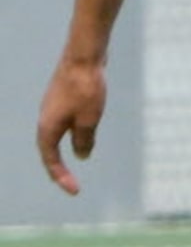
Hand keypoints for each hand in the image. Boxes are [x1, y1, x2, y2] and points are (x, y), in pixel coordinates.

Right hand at [37, 56, 107, 195]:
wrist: (84, 55)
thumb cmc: (86, 89)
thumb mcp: (88, 120)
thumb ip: (84, 140)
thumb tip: (81, 154)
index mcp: (47, 127)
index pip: (51, 160)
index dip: (61, 177)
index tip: (74, 191)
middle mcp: (46, 118)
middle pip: (50, 149)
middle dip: (59, 167)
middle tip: (70, 183)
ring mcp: (53, 107)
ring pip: (57, 134)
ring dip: (66, 147)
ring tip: (80, 156)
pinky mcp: (63, 97)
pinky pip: (65, 121)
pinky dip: (73, 132)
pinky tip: (84, 131)